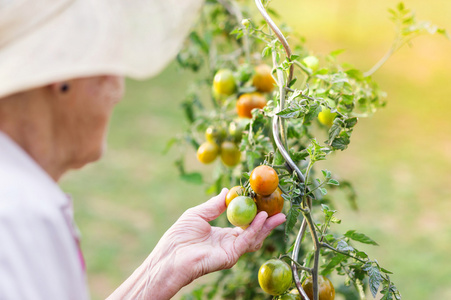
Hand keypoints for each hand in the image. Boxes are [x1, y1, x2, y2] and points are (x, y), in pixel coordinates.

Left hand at [108, 189, 285, 299]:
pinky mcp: (231, 255)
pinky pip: (247, 240)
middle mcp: (230, 243)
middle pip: (253, 231)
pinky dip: (256, 229)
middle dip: (267, 221)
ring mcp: (231, 250)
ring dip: (266, 225)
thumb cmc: (179, 236)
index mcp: (222, 235)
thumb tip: (227, 191)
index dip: (253, 212)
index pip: (243, 223)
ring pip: (254, 236)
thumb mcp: (198, 214)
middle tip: (279, 208)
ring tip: (276, 212)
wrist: (170, 256)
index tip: (263, 201)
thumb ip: (214, 205)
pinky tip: (262, 217)